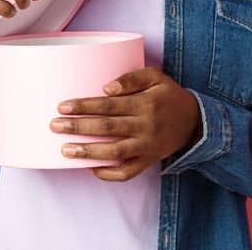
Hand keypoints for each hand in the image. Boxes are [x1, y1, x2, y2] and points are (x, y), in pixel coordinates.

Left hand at [50, 67, 203, 180]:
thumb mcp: (156, 77)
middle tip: (55, 126)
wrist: (196, 122)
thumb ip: (132, 78)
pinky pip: (128, 172)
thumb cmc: (168, 95)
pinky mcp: (149, 161)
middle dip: (79, 128)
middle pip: (107, 128)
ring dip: (88, 153)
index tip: (63, 106)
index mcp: (145, 104)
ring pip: (115, 153)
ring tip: (65, 150)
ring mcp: (147, 147)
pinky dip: (109, 174)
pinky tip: (90, 169)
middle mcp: (146, 127)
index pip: (109, 106)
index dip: (85, 106)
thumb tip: (106, 87)